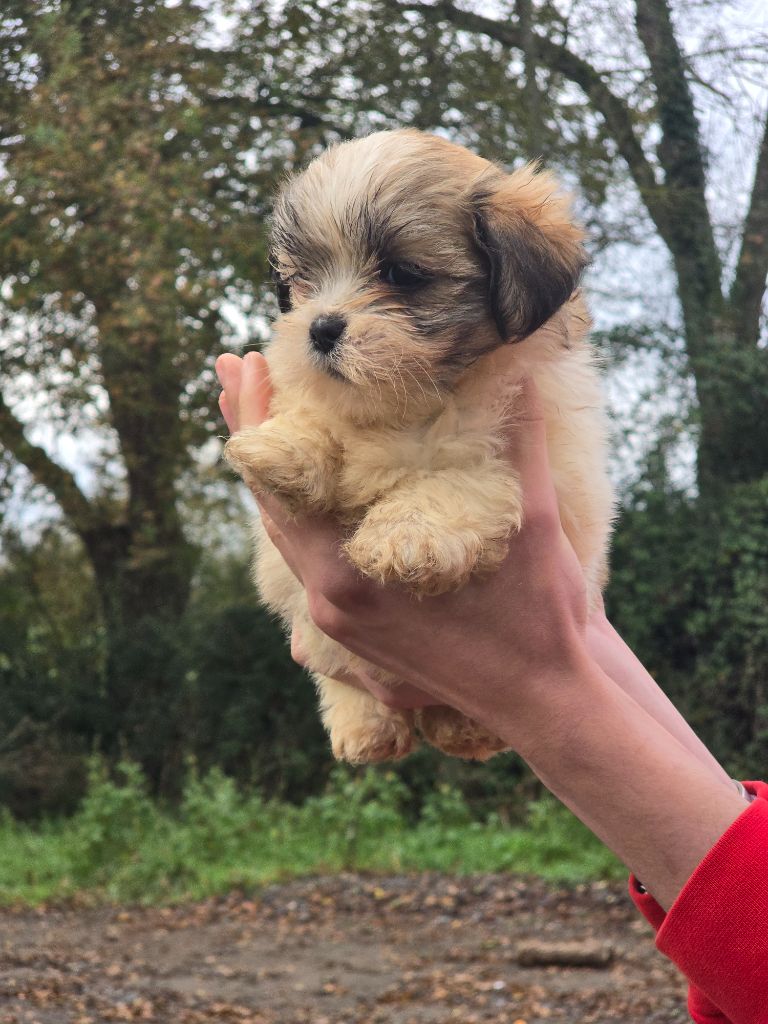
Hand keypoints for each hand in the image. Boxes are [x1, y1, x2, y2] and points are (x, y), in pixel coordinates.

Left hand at [216, 352, 589, 748]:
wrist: (544, 701)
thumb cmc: (537, 617)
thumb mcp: (535, 522)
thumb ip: (520, 440)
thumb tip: (523, 366)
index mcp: (349, 577)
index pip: (274, 483)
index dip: (255, 417)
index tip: (244, 363)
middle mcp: (330, 602)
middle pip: (265, 504)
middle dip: (252, 432)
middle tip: (236, 369)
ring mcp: (338, 624)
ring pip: (284, 537)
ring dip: (273, 477)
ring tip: (261, 420)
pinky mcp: (356, 635)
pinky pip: (308, 563)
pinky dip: (300, 515)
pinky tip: (312, 489)